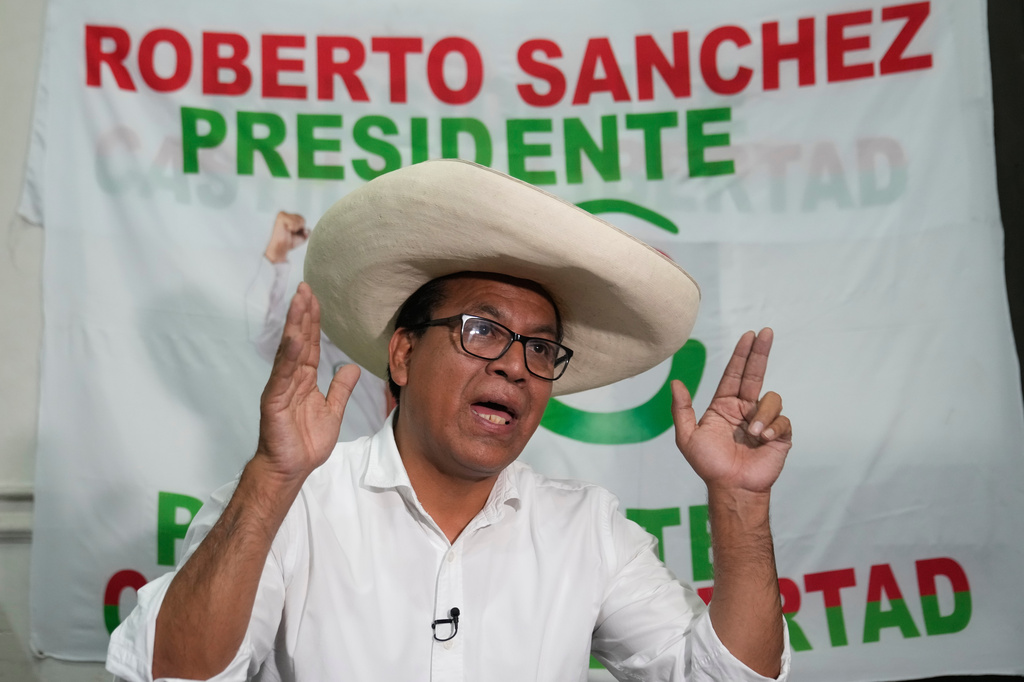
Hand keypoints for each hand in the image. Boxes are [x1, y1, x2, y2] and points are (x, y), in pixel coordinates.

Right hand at [255, 283, 359, 482]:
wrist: (290, 469)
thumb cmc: (305, 442)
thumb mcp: (333, 411)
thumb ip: (341, 389)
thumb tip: (351, 367)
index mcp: (304, 380)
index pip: (310, 345)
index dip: (312, 322)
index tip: (314, 298)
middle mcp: (290, 378)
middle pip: (298, 341)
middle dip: (302, 314)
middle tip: (306, 288)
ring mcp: (281, 387)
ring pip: (289, 351)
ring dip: (294, 325)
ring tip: (299, 301)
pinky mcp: (274, 400)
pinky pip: (282, 374)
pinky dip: (288, 356)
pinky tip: (294, 338)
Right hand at [264, 211, 307, 262]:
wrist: (281, 247)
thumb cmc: (289, 242)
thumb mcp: (302, 237)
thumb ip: (307, 232)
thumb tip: (308, 229)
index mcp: (288, 217)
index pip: (302, 219)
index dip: (301, 229)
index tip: (293, 233)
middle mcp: (285, 214)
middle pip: (302, 219)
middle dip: (299, 228)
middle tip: (290, 233)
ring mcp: (283, 214)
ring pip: (299, 221)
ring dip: (296, 229)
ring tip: (288, 231)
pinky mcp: (281, 217)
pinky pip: (294, 222)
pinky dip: (293, 228)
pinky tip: (286, 230)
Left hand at [672, 328, 790, 494]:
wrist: (732, 487)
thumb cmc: (710, 464)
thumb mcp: (688, 437)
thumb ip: (682, 409)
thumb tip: (676, 382)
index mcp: (725, 406)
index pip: (735, 374)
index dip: (742, 355)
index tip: (749, 335)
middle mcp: (745, 409)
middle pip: (755, 374)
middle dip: (760, 352)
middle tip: (765, 332)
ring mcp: (763, 420)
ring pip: (771, 398)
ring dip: (762, 414)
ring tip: (753, 434)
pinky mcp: (779, 434)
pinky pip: (782, 420)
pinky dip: (773, 427)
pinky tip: (763, 440)